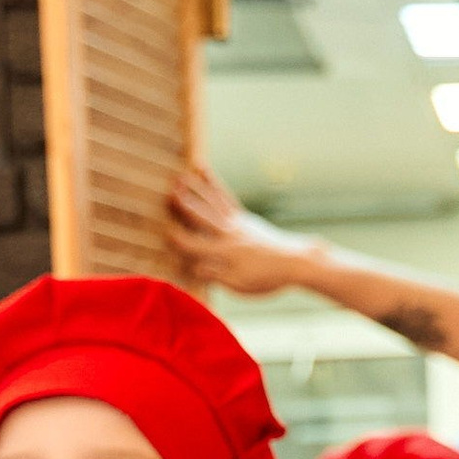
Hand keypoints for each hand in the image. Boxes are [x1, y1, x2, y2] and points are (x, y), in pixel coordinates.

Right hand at [169, 164, 310, 293]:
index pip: (195, 246)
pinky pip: (225, 197)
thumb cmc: (267, 279)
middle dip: (184, 206)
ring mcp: (236, 222)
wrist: (295, 262)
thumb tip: (194, 268)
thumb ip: (216, 276)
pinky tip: (204, 171)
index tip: (164, 232)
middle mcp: (229, 234)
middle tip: (167, 192)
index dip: (179, 240)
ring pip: (212, 202)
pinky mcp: (243, 216)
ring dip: (195, 190)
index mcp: (226, 254)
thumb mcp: (241, 286)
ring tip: (179, 176)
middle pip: (202, 218)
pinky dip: (213, 184)